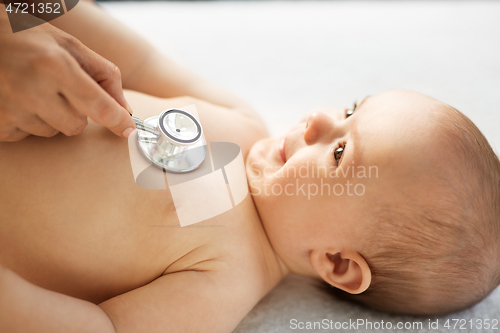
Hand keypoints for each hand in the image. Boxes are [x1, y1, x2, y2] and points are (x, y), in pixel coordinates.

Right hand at [0, 12, 135, 140]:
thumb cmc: (24, 38)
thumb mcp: (67, 45)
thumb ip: (103, 74)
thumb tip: (125, 108)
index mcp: (54, 66)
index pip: (98, 106)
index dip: (118, 121)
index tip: (128, 129)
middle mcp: (32, 90)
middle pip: (77, 126)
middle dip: (75, 112)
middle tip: (57, 89)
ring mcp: (11, 110)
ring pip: (52, 132)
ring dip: (49, 116)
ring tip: (31, 90)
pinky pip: (27, 136)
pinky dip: (27, 121)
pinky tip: (16, 99)